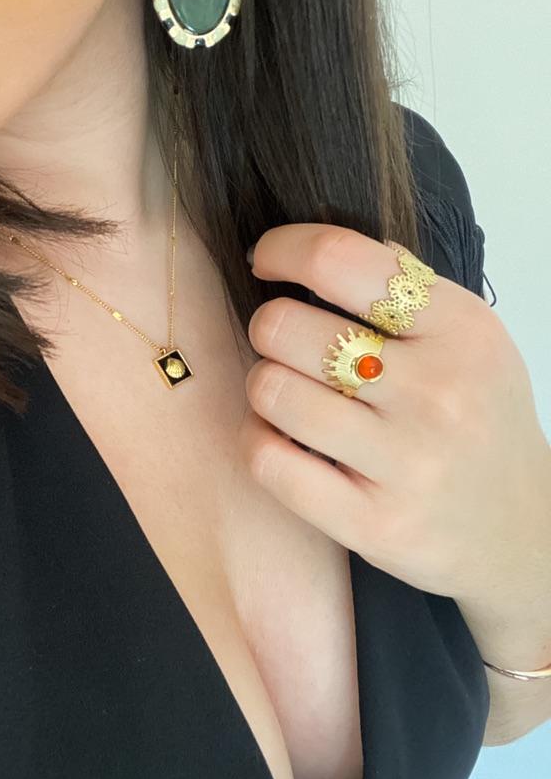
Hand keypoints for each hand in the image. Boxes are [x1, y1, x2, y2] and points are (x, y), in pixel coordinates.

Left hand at [239, 223, 550, 603]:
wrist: (518, 529)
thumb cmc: (479, 420)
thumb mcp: (471, 338)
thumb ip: (404, 287)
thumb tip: (318, 249)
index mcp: (460, 328)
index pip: (338, 260)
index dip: (282, 249)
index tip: (266, 260)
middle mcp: (437, 392)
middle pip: (286, 327)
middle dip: (268, 328)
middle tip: (284, 344)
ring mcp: (406, 462)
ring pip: (271, 391)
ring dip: (263, 386)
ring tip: (287, 395)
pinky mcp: (373, 523)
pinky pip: (270, 462)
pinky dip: (259, 442)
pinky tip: (281, 439)